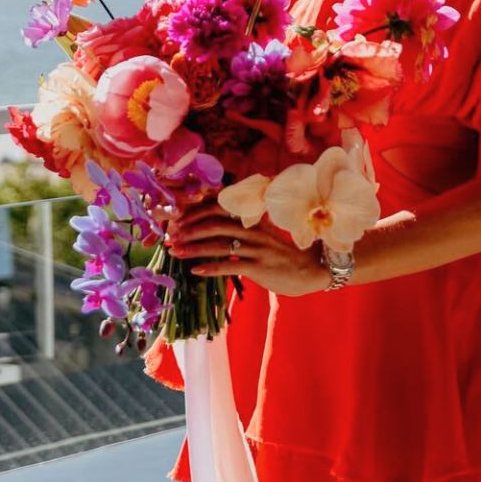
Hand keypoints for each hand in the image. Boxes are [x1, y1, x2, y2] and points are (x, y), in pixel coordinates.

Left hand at [163, 201, 329, 296]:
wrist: (309, 271)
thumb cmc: (281, 256)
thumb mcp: (263, 237)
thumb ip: (242, 230)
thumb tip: (215, 228)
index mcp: (252, 222)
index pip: (221, 210)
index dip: (198, 212)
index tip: (180, 219)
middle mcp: (253, 232)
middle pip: (216, 225)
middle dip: (191, 230)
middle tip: (171, 235)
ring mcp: (257, 249)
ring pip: (220, 246)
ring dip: (195, 249)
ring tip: (176, 252)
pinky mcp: (259, 267)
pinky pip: (231, 266)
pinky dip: (211, 268)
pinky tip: (195, 271)